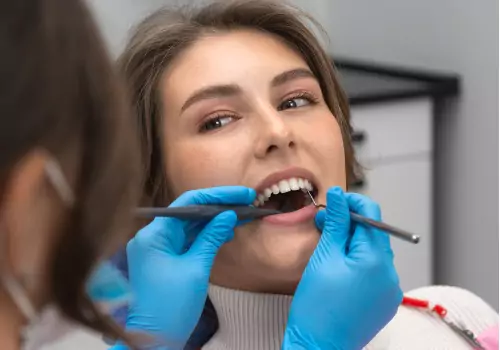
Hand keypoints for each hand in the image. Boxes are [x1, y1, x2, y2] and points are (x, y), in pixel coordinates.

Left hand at [123, 186, 254, 348]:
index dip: (217, 196)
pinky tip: (225, 233)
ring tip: (240, 216)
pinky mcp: (162, 259)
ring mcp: (155, 248)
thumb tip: (229, 216)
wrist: (154, 340)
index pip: (187, 203)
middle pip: (187, 212)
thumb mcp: (197, 268)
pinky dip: (204, 236)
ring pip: (188, 226)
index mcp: (154, 235)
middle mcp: (150, 237)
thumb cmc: (172, 306)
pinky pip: (185, 240)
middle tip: (245, 202)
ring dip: (212, 221)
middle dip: (217, 207)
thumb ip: (212, 237)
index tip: (241, 194)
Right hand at [282, 187, 401, 349]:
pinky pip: (375, 272)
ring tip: (329, 250)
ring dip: (353, 244)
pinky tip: (339, 271)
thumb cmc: (316, 306)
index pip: (372, 215)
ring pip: (373, 253)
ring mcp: (390, 290)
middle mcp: (390, 274)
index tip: (333, 202)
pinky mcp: (385, 302)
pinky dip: (359, 264)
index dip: (351, 203)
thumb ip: (335, 223)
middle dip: (349, 224)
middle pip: (373, 234)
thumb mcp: (324, 257)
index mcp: (376, 259)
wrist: (319, 346)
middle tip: (323, 224)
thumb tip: (338, 196)